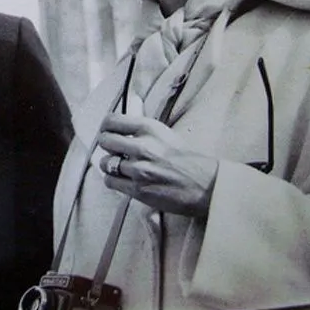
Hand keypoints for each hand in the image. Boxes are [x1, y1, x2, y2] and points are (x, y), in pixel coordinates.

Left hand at [98, 113, 218, 218]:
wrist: (205, 184)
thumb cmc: (187, 159)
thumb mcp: (164, 134)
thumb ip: (141, 130)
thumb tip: (120, 126)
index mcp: (149, 128)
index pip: (112, 121)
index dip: (106, 126)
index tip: (107, 130)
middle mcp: (142, 146)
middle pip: (105, 141)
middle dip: (106, 145)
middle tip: (111, 149)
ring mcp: (139, 169)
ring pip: (105, 162)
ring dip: (109, 164)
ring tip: (119, 166)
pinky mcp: (138, 189)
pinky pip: (111, 181)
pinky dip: (113, 180)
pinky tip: (123, 179)